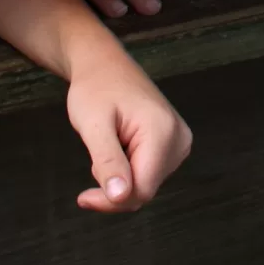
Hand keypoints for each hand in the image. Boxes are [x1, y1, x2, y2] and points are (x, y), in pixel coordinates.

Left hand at [65, 46, 191, 211]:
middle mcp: (179, 138)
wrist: (104, 64)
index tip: (84, 197)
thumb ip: (108, 162)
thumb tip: (121, 197)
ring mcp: (179, 140)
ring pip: (146, 184)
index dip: (111, 201)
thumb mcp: (93, 125)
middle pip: (145, 189)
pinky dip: (128, 170)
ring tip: (108, 146)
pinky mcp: (174, 143)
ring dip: (121, 177)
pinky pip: (150, 172)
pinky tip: (118, 147)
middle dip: (115, 186)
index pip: (142, 190)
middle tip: (93, 161)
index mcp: (163, 132)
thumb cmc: (95, 89)